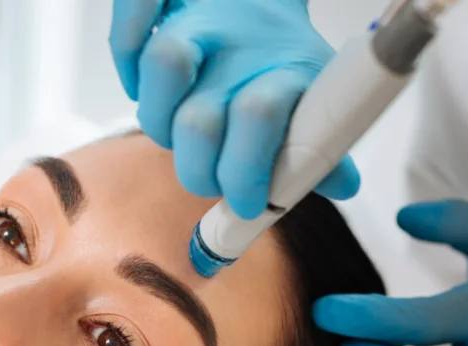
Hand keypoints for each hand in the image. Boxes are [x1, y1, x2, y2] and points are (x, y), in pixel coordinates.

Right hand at [108, 0, 359, 218]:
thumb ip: (324, 145)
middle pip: (201, 116)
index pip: (259, 119)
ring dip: (157, 119)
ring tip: (169, 135)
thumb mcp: (314, 98)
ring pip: (164, 62)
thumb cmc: (278, 60)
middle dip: (197, 169)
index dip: (244, 174)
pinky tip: (136, 82)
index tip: (244, 205)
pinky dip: (124, 50)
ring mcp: (196, 21)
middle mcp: (237, 45)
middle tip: (206, 182)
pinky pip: (131, 14)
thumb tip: (343, 185)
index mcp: (283, 70)